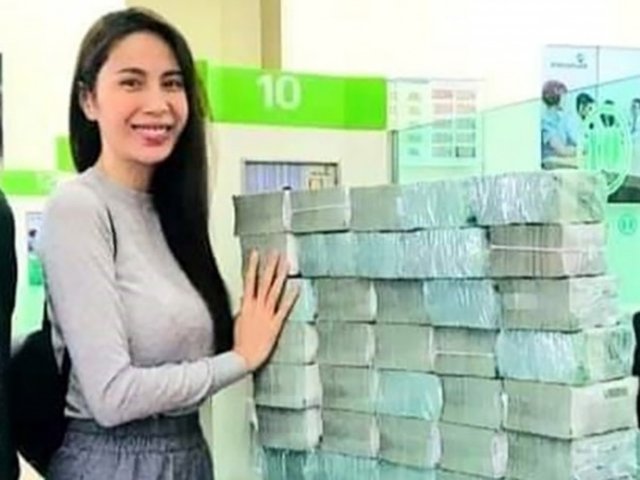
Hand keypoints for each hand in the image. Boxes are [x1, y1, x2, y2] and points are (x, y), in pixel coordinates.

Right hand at [233, 250, 298, 370]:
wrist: (242, 358)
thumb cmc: (240, 343)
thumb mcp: (238, 321)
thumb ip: (243, 308)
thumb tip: (244, 298)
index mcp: (246, 306)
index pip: (249, 280)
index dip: (252, 266)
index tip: (256, 253)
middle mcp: (256, 307)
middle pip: (263, 282)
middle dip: (269, 265)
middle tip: (275, 252)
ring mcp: (266, 315)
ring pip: (273, 291)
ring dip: (280, 276)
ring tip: (286, 263)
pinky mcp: (275, 324)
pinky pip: (284, 308)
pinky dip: (290, 297)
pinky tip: (296, 287)